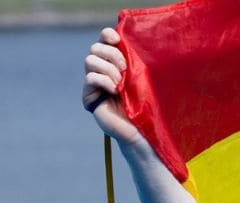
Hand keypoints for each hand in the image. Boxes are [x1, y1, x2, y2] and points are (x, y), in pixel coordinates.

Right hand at [83, 27, 141, 143]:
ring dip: (109, 69)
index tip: (117, 39)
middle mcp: (103, 70)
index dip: (107, 35)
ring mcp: (95, 83)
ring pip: (90, 60)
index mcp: (117, 62)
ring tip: (121, 83)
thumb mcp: (145, 78)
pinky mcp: (89, 97)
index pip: (105, 39)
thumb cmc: (150, 105)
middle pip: (95, 48)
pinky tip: (114, 91)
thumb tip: (131, 37)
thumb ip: (136, 59)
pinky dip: (103, 81)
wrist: (144, 131)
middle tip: (126, 69)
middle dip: (112, 55)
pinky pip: (90, 78)